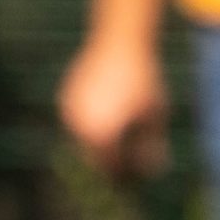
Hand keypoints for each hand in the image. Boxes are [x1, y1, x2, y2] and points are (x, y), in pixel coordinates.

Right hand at [59, 37, 168, 176]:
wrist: (119, 42)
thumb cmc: (142, 81)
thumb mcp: (154, 116)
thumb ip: (152, 146)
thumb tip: (151, 171)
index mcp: (101, 135)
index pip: (112, 169)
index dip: (126, 176)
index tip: (138, 177)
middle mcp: (79, 127)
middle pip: (94, 158)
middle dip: (110, 162)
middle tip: (128, 163)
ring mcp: (69, 112)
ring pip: (83, 140)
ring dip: (98, 145)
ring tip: (119, 138)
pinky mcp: (65, 98)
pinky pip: (77, 123)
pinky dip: (90, 127)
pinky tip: (107, 117)